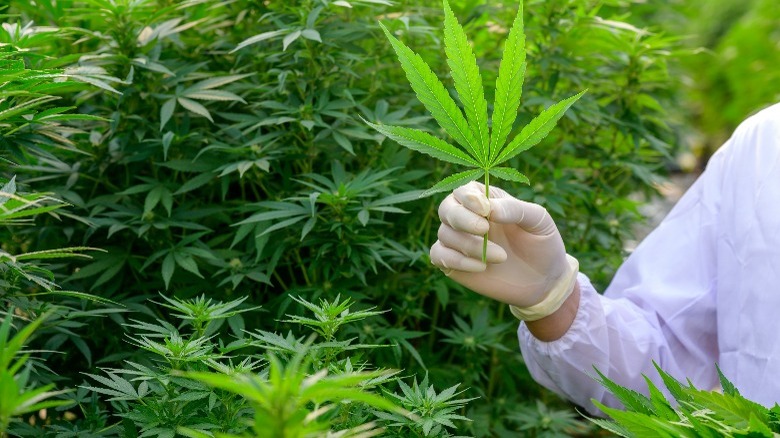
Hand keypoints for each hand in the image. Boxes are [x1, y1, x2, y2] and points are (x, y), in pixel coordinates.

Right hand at [430, 181, 573, 308]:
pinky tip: (481, 267)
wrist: (544, 281)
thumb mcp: (539, 221)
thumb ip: (515, 209)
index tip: (485, 210)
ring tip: (501, 257)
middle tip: (484, 230)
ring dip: (470, 246)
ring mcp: (458, 240)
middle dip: (461, 219)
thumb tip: (489, 209)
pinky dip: (456, 260)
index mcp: (486, 200)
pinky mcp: (453, 263)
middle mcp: (467, 217)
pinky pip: (437, 255)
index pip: (464, 190)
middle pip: (446, 208)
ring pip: (445, 234)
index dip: (469, 198)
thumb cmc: (542, 243)